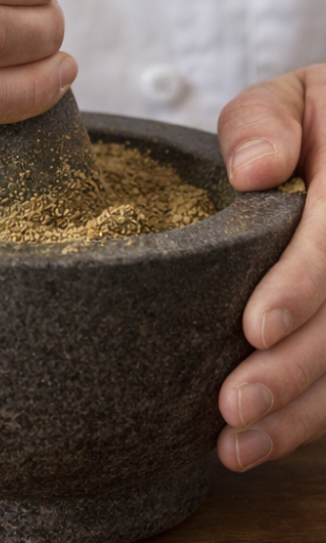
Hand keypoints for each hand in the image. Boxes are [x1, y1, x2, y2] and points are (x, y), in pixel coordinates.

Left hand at [216, 64, 325, 469]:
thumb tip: (251, 170)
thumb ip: (265, 121)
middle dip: (295, 369)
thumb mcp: (294, 96)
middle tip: (230, 407)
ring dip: (301, 412)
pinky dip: (311, 415)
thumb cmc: (313, 118)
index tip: (254, 327)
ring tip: (234, 446)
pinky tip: (260, 443)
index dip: (303, 286)